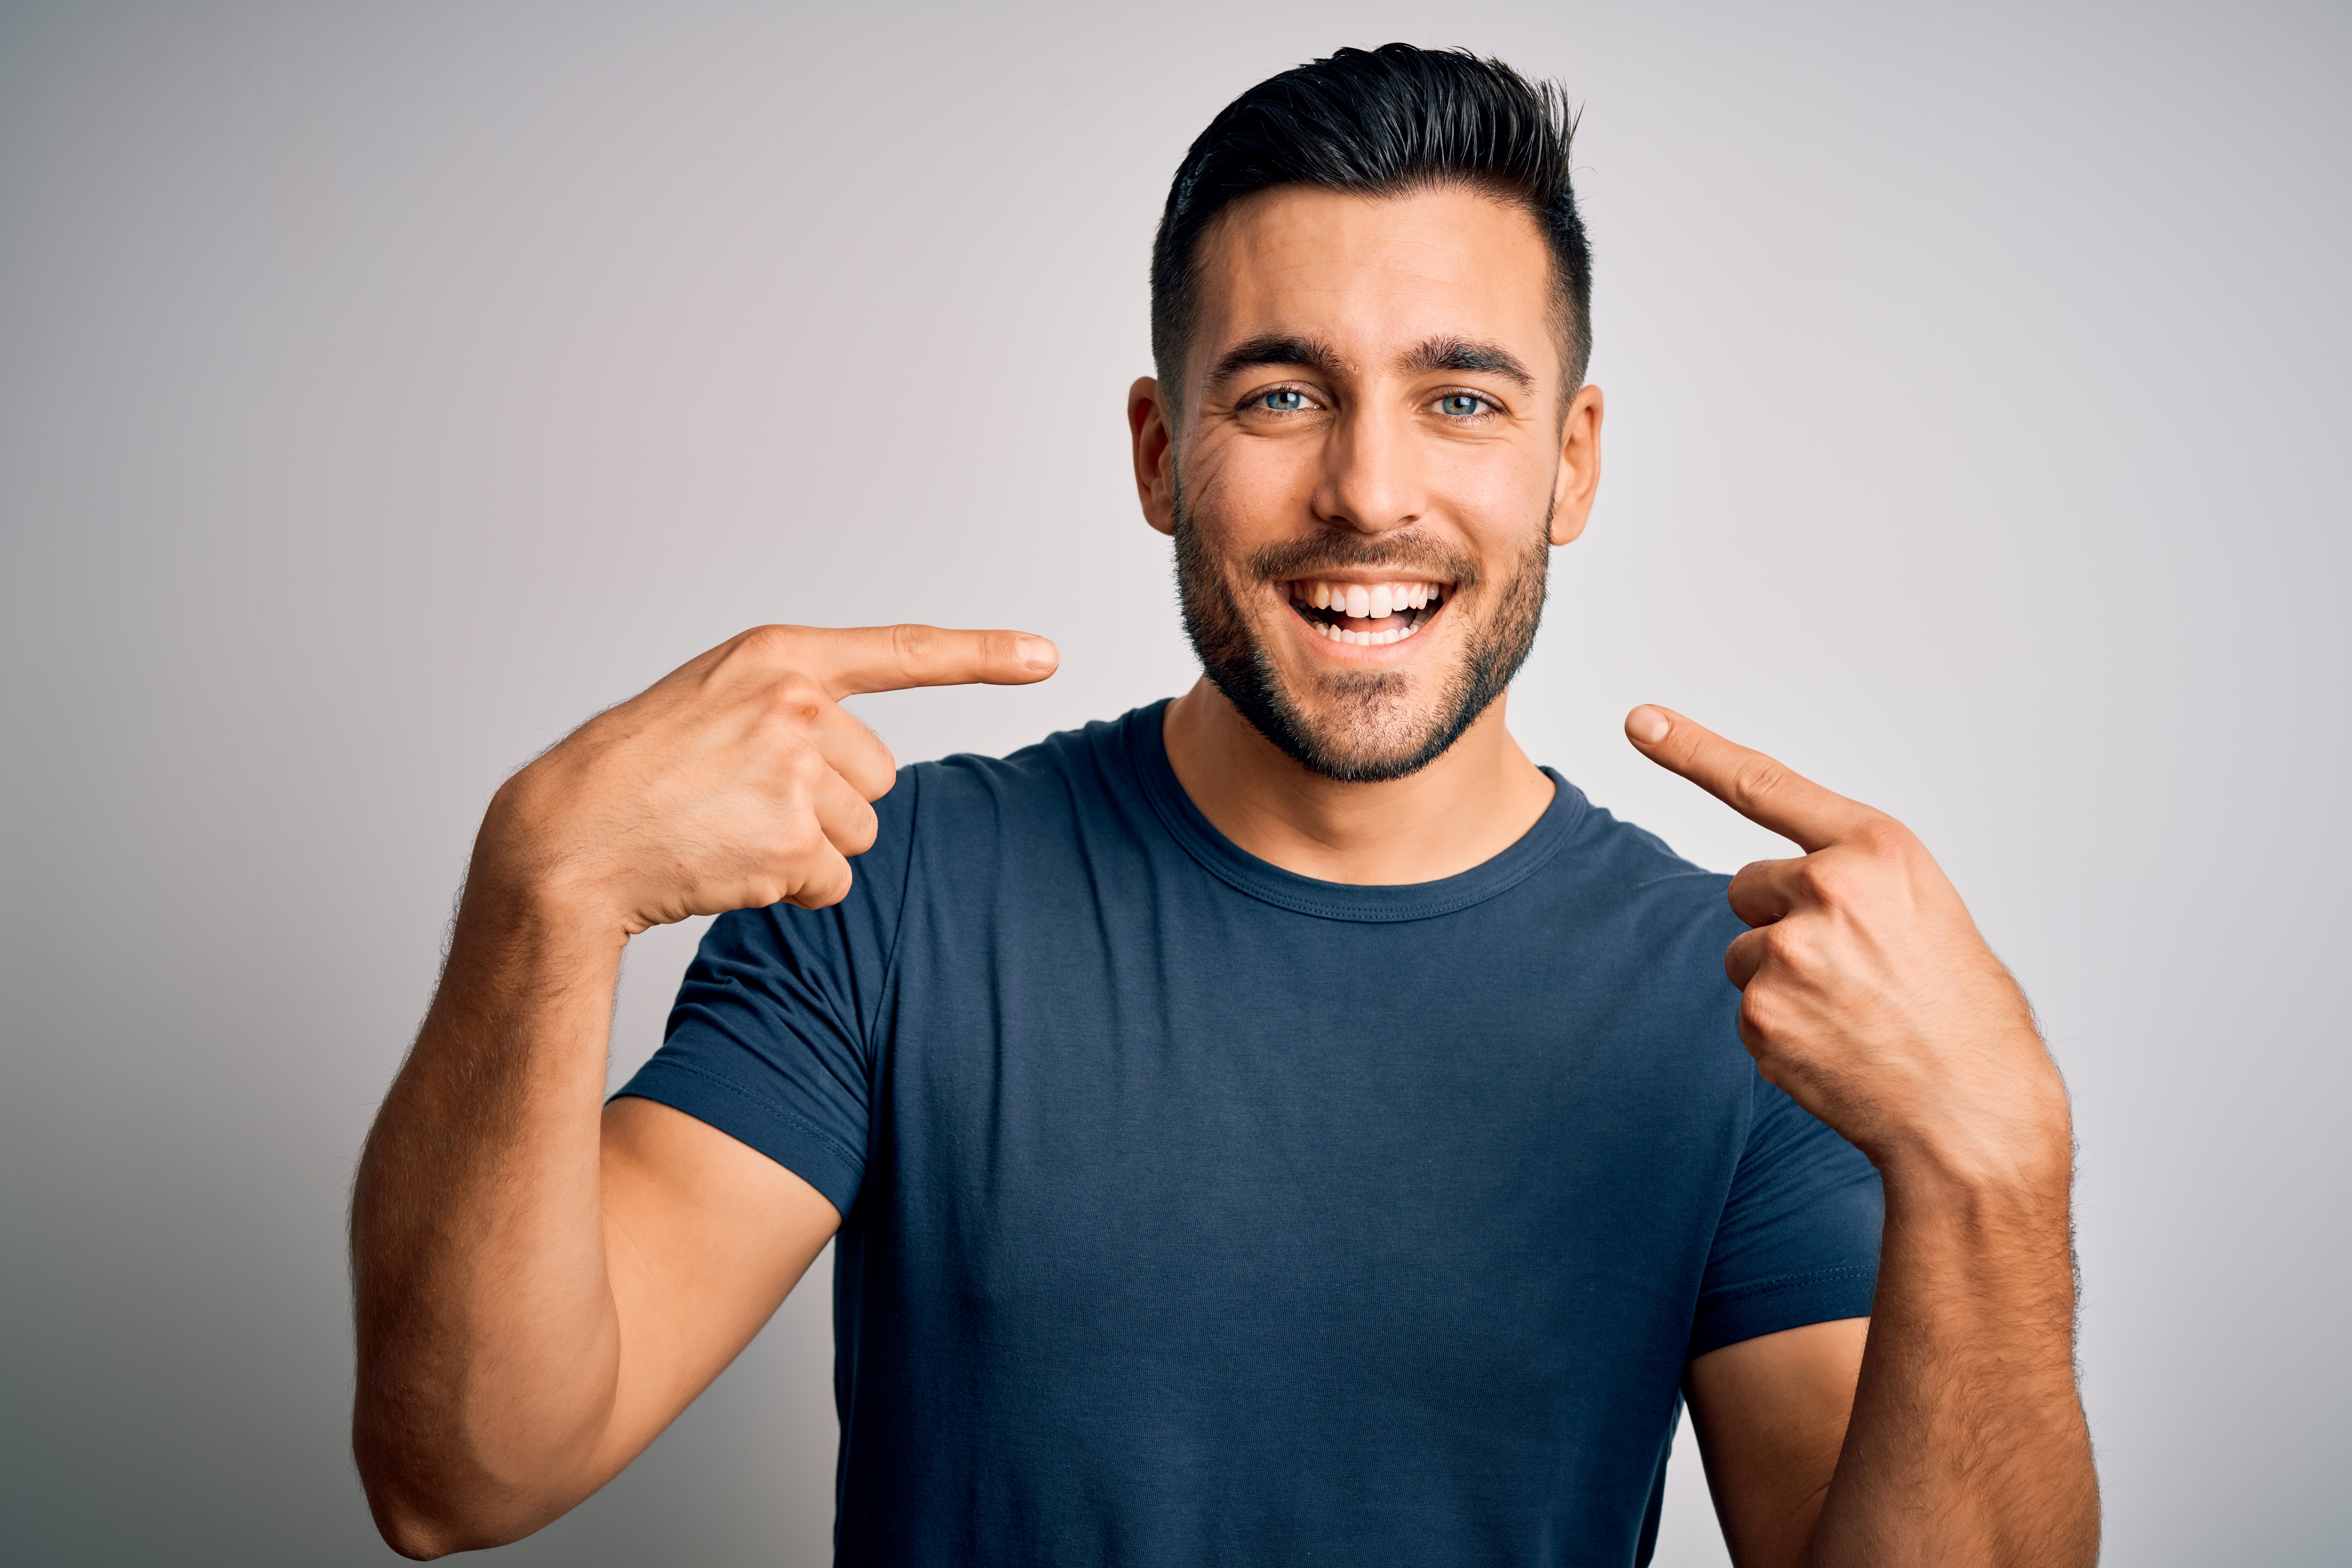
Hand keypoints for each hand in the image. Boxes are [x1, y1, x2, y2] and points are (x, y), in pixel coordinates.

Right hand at [479, 624, 1057, 934]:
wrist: (570, 835)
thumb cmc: (640, 772)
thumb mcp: (718, 704)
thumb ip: (796, 711)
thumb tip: (867, 769)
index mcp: (779, 659)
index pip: (905, 651)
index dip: (985, 654)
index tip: (1046, 656)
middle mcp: (797, 706)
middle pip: (877, 777)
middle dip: (826, 802)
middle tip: (742, 801)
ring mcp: (795, 772)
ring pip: (859, 834)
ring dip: (808, 847)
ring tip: (729, 830)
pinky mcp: (792, 840)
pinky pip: (832, 881)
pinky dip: (791, 887)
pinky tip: (728, 864)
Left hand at [1624, 705, 2068, 1190]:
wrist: (1973, 1113)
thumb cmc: (1960, 1015)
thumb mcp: (1924, 914)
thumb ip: (1854, 884)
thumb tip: (1790, 891)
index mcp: (1877, 851)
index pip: (1766, 786)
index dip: (1693, 748)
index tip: (1641, 719)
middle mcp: (1828, 888)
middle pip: (1749, 885)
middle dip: (1785, 920)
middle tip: (1855, 971)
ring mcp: (1789, 952)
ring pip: (1745, 951)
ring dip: (1783, 980)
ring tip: (1854, 1014)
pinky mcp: (1762, 1013)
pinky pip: (1748, 1008)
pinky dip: (1782, 1030)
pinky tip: (1837, 1049)